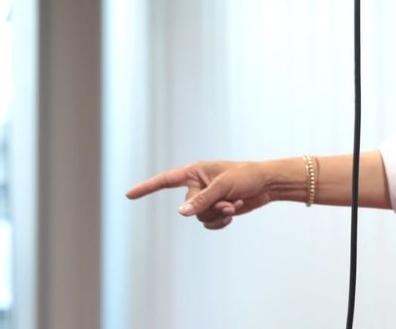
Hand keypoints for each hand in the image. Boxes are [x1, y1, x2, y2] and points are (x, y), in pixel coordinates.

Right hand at [126, 160, 271, 229]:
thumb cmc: (246, 176)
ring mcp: (206, 199)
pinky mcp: (216, 209)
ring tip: (235, 204)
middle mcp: (197, 185)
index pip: (165, 181)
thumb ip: (201, 199)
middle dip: (210, 207)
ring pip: (199, 218)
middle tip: (229, 200)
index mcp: (195, 172)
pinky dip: (221, 222)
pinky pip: (209, 224)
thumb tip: (181, 213)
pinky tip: (235, 212)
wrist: (267, 184)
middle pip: (188, 207)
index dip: (146, 188)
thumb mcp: (223, 186)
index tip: (128, 195)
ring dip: (218, 214)